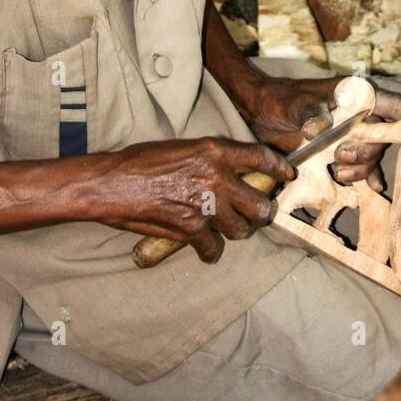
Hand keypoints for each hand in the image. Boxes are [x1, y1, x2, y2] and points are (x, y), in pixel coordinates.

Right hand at [99, 137, 294, 262]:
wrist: (113, 183)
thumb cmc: (141, 162)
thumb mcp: (183, 148)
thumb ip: (211, 160)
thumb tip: (230, 174)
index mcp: (216, 151)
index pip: (260, 158)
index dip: (278, 169)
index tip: (287, 176)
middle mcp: (217, 177)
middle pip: (259, 204)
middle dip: (258, 212)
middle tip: (251, 214)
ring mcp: (206, 205)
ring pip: (241, 229)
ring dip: (234, 232)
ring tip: (223, 229)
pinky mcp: (191, 229)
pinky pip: (213, 248)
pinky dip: (209, 252)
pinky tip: (203, 249)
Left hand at [234, 72, 400, 185]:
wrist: (261, 112)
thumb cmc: (280, 99)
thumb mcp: (294, 103)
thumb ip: (309, 112)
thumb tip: (319, 128)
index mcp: (355, 96)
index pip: (391, 104)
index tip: (399, 135)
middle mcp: (358, 116)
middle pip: (383, 136)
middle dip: (367, 151)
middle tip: (341, 157)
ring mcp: (350, 135)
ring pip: (371, 154)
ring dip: (361, 168)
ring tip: (337, 174)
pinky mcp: (339, 152)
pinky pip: (360, 166)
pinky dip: (366, 177)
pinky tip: (370, 188)